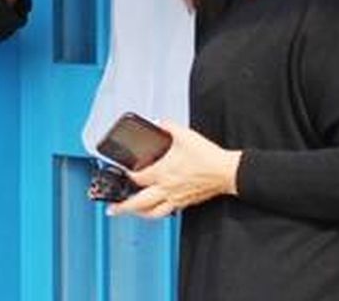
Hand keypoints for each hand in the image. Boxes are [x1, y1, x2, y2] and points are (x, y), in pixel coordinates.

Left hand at [106, 121, 239, 219]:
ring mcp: (175, 198)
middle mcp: (166, 188)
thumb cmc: (207, 157)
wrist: (225, 172)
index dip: (128, 175)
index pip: (138, 177)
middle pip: (138, 203)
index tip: (125, 172)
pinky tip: (155, 210)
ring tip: (131, 213)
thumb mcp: (185, 135)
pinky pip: (166, 212)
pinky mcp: (184, 203)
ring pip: (151, 213)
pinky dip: (157, 213)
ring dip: (138, 214)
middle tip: (112, 209)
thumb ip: (169, 127)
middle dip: (122, 207)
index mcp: (163, 172)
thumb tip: (160, 123)